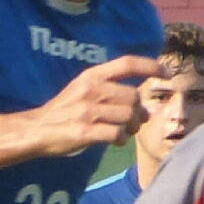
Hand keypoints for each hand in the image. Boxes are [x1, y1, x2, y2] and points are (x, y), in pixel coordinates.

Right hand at [28, 56, 160, 155]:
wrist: (37, 129)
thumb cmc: (65, 109)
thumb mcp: (84, 88)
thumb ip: (110, 90)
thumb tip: (143, 106)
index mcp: (92, 75)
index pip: (127, 63)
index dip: (150, 66)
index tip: (166, 74)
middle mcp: (91, 89)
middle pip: (133, 96)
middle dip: (139, 112)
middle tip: (135, 122)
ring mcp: (88, 111)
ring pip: (128, 116)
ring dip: (132, 127)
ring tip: (125, 132)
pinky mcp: (84, 132)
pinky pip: (116, 134)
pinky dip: (121, 139)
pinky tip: (116, 141)